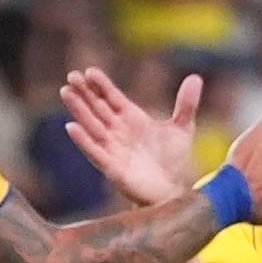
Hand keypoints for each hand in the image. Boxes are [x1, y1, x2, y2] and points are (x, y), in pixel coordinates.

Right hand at [61, 66, 199, 206]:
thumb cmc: (173, 161)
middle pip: (97, 108)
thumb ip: (186, 104)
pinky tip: (71, 126)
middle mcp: (118, 132)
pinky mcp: (112, 168)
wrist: (172, 190)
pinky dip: (83, 140)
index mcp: (132, 119)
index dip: (101, 85)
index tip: (89, 71)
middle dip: (84, 93)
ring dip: (78, 110)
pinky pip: (94, 152)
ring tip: (66, 92)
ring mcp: (112, 149)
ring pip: (91, 125)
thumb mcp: (182, 128)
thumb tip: (195, 78)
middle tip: (71, 76)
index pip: (112, 98)